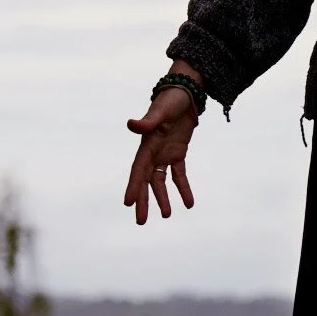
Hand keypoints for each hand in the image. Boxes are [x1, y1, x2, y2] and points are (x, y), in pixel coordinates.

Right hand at [124, 80, 198, 224]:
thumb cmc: (170, 100)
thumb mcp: (160, 110)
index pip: (138, 170)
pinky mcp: (178, 153)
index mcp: (146, 145)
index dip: (133, 186)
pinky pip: (179, 174)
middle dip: (143, 201)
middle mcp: (153, 152)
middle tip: (141, 222)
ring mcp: (165, 154)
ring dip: (163, 198)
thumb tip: (131, 124)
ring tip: (166, 215)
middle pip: (146, 181)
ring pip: (161, 182)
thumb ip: (147, 121)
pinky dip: (183, 188)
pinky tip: (189, 203)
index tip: (127, 203)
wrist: (185, 93)